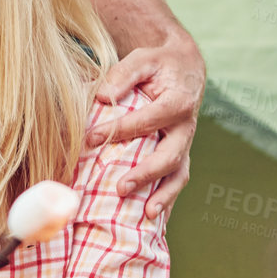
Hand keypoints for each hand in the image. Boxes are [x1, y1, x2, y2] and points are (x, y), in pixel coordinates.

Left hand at [90, 32, 203, 219]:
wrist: (184, 67)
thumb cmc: (157, 64)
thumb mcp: (142, 59)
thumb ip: (123, 75)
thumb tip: (102, 97)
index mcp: (178, 102)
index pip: (149, 120)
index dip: (120, 129)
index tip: (91, 138)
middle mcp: (186, 127)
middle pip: (171, 155)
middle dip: (146, 174)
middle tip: (120, 188)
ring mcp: (184, 144)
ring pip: (178, 174)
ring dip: (163, 195)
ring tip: (144, 215)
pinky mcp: (179, 153)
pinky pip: (175, 180)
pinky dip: (166, 199)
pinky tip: (149, 218)